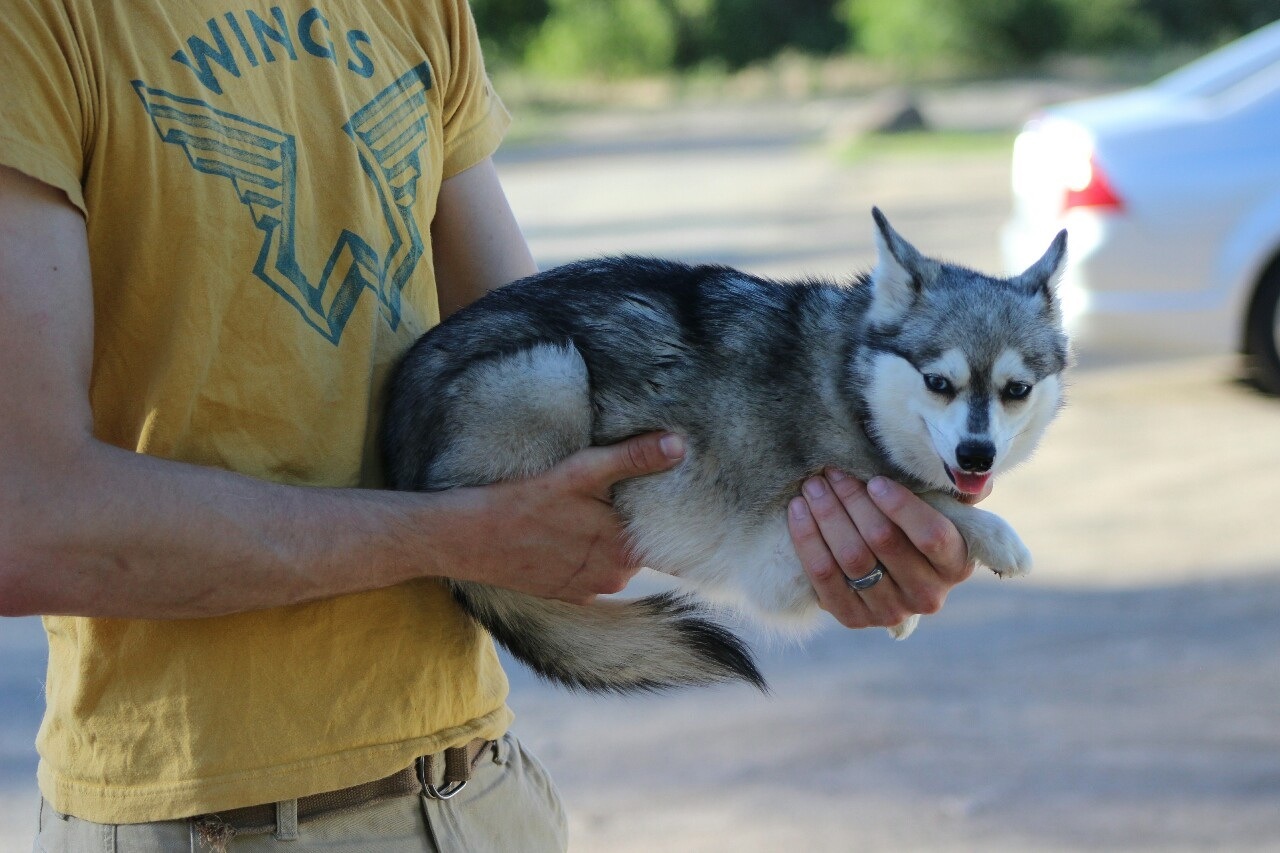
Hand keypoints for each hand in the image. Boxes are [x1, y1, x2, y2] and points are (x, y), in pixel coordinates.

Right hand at [439, 432, 685, 604]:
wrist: (468, 538)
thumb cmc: (524, 502)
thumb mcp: (582, 472)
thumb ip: (634, 459)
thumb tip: (679, 446)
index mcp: (626, 550)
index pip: (670, 540)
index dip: (675, 519)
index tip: (679, 500)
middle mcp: (615, 577)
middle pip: (642, 545)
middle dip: (637, 521)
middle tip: (624, 491)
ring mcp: (590, 588)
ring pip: (616, 557)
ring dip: (610, 537)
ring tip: (592, 507)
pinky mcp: (568, 593)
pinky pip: (592, 570)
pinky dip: (587, 553)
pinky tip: (569, 530)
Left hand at [786, 470, 974, 628]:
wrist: (888, 572)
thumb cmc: (915, 527)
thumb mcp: (941, 509)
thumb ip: (952, 494)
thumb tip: (971, 475)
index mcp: (956, 564)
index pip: (932, 536)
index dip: (901, 506)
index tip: (874, 479)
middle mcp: (928, 595)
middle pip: (883, 541)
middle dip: (853, 500)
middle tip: (832, 471)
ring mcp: (889, 611)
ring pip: (851, 557)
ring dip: (827, 515)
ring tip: (813, 485)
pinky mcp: (853, 619)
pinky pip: (823, 576)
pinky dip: (807, 540)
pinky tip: (797, 510)